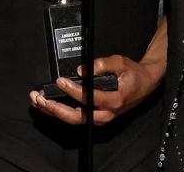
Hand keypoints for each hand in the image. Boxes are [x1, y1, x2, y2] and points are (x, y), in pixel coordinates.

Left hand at [28, 55, 163, 125]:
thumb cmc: (133, 74)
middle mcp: (106, 114)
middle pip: (78, 117)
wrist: (145, 84)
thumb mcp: (121, 62)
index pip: (90, 99)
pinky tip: (47, 105)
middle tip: (40, 99)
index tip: (60, 81)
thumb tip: (82, 68)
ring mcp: (101, 118)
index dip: (74, 91)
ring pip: (74, 120)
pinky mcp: (96, 117)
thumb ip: (102, 64)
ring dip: (54, 112)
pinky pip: (76, 117)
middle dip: (56, 109)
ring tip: (38, 101)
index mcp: (115, 101)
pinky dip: (60, 112)